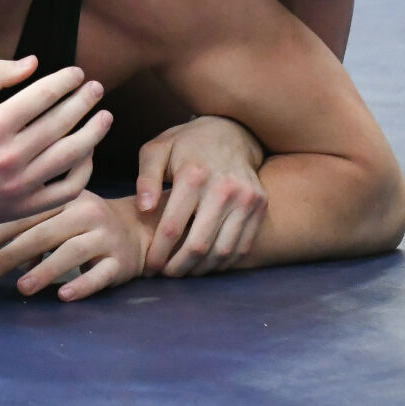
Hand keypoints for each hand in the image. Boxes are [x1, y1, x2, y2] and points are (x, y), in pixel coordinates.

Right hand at [0, 56, 111, 226]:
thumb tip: (34, 62)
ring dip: (94, 133)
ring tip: (105, 117)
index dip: (65, 81)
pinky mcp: (26, 206)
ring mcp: (21, 185)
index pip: (43, 96)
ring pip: (71, 155)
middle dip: (84, 101)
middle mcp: (10, 157)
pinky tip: (88, 151)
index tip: (77, 73)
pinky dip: (84, 169)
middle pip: (61, 123)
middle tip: (97, 88)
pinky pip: (68, 188)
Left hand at [0, 192, 150, 301]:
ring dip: (44, 270)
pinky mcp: (120, 262)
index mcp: (67, 197)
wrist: (139, 230)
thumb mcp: (60, 215)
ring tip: (20, 287)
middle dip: (10, 254)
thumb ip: (29, 227)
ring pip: (71, 253)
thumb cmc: (86, 223)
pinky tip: (62, 295)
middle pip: (44, 233)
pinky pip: (100, 275)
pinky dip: (81, 285)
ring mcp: (105, 237)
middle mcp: (87, 213)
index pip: (27, 213)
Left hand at [136, 115, 267, 276]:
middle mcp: (224, 188)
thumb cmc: (186, 143)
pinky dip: (223, 262)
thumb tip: (144, 209)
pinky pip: (242, 246)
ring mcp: (246, 198)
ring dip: (201, 269)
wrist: (231, 130)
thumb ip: (145, 178)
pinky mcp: (260, 205)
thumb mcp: (157, 149)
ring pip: (222, 251)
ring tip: (185, 272)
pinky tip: (207, 264)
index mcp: (194, 174)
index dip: (159, 253)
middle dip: (178, 267)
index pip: (172, 227)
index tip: (150, 266)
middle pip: (199, 245)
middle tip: (166, 275)